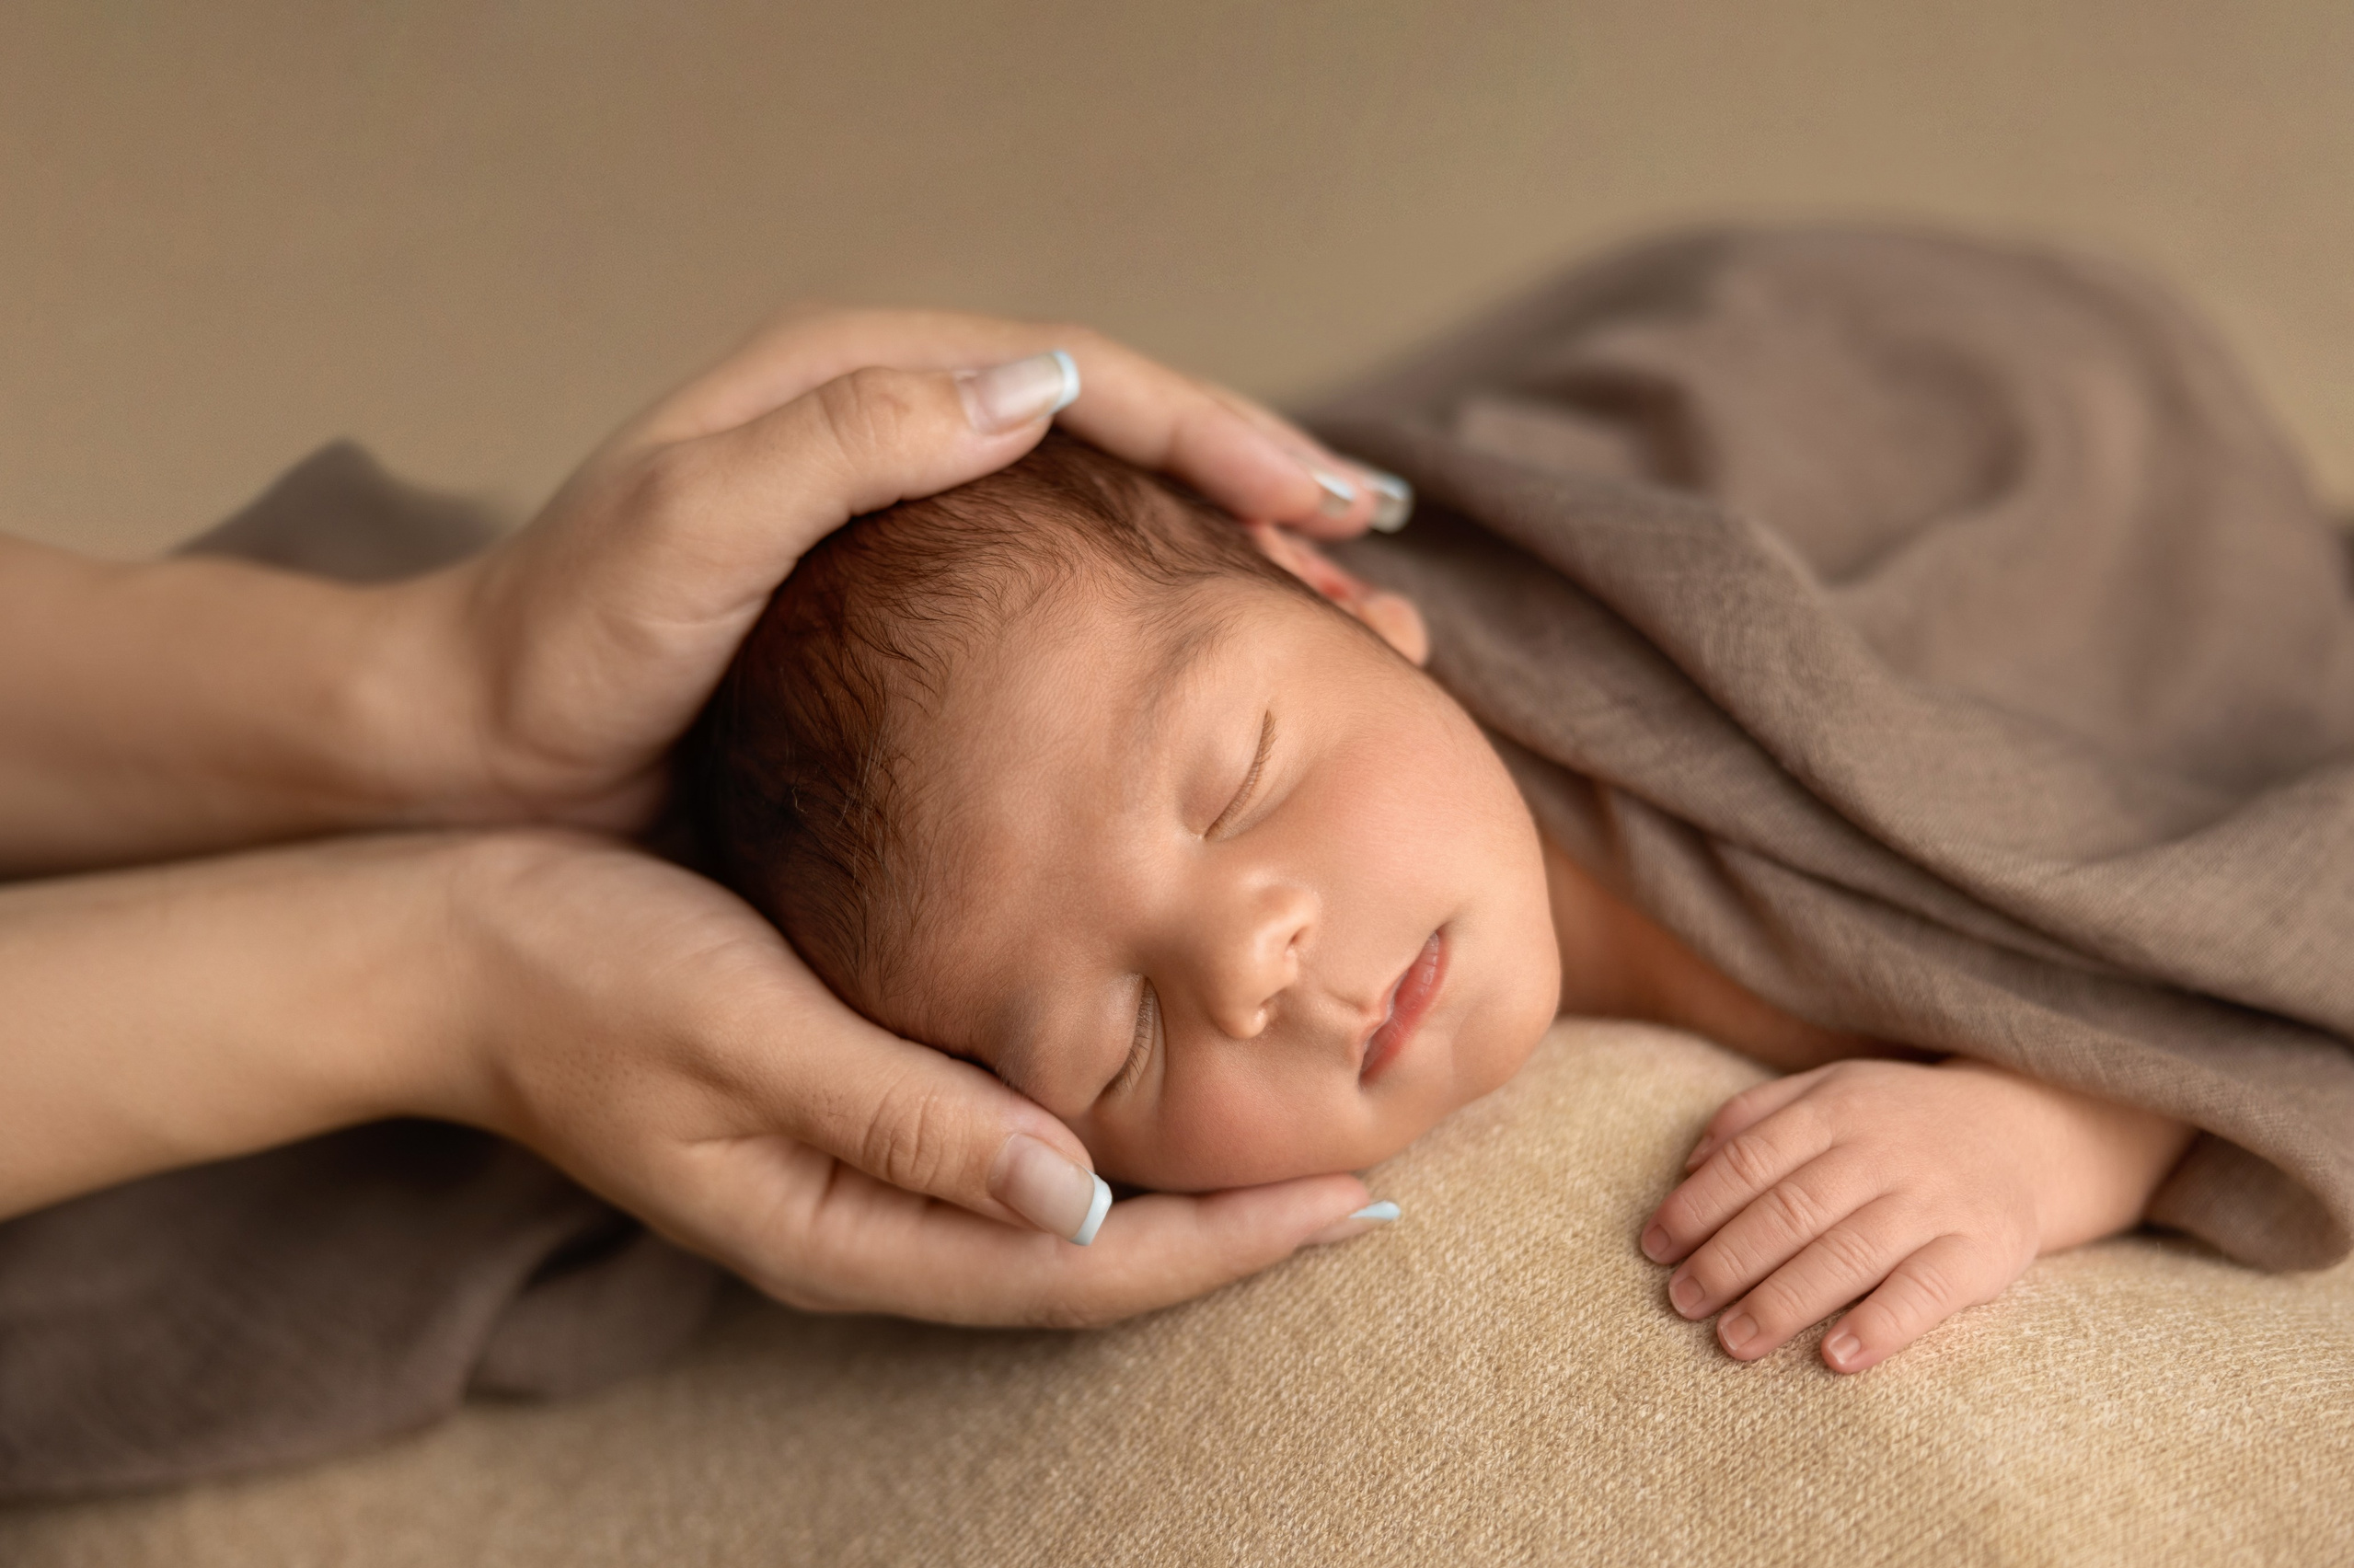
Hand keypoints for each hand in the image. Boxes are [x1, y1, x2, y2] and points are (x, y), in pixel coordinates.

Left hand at [399, 306, 1410, 832]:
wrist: (473, 750)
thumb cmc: (560, 640)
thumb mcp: (687, 527)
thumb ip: (847, 442)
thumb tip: (1034, 385)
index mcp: (853, 377)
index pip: (1079, 377)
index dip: (1214, 428)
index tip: (1321, 497)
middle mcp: (893, 432)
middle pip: (1116, 437)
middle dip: (1250, 488)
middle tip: (1365, 554)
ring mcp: (904, 525)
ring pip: (1103, 522)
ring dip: (1220, 567)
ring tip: (1337, 620)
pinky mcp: (901, 617)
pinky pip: (1058, 603)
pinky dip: (1148, 637)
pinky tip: (1214, 691)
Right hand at [440, 831, 1383, 1325]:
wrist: (440, 943)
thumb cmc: (577, 974)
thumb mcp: (742, 1031)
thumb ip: (904, 1115)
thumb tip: (1074, 1192)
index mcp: (838, 1228)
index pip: (1075, 1269)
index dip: (1224, 1244)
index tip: (1356, 1199)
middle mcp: (859, 1220)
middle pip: (1086, 1258)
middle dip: (1232, 1228)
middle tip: (1372, 1167)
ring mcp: (850, 1172)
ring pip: (1056, 1206)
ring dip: (1181, 1180)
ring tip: (1298, 1128)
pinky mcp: (843, 1104)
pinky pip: (1002, 1143)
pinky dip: (1101, 1124)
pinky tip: (1152, 1073)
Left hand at [1637, 1059, 2191, 1372]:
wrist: (2022, 1128)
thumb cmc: (1896, 1122)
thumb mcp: (1828, 1092)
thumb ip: (1756, 1118)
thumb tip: (1686, 1167)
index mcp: (1835, 1110)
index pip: (1750, 1161)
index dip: (1697, 1206)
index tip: (1654, 1249)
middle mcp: (1883, 1151)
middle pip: (1791, 1209)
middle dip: (1729, 1261)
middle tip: (1682, 1302)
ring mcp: (1936, 1199)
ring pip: (1848, 1252)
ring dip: (1784, 1301)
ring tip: (1733, 1342)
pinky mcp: (1986, 1248)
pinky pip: (1928, 1291)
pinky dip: (1880, 1324)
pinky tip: (1835, 1358)